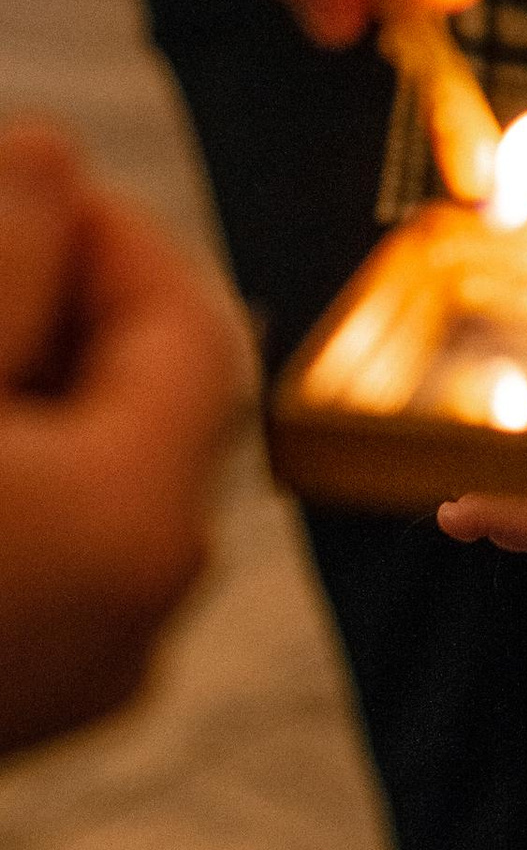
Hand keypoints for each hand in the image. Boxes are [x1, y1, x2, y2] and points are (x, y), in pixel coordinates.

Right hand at [0, 126, 250, 753]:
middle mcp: (127, 628)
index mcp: (136, 529)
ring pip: (70, 477)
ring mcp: (55, 689)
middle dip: (45, 299)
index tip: (17, 174)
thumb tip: (51, 161)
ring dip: (12, 379)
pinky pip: (20, 554)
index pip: (187, 326)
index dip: (104, 228)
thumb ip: (6, 231)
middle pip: (134, 404)